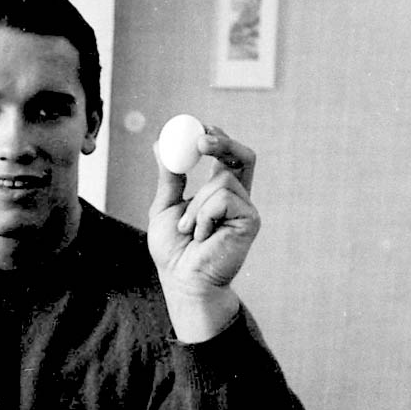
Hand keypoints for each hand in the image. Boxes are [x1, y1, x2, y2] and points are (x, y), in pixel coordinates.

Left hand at [147, 125, 258, 341]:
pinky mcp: (251, 220)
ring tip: (189, 230)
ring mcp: (246, 208)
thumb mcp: (165, 207)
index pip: (225, 155)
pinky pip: (223, 198)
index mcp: (218, 193)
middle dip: (222, 142)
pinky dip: (203, 215)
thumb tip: (159, 145)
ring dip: (195, 204)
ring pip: (221, 180)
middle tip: (200, 139)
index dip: (215, 137)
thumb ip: (169, 177)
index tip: (195, 127)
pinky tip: (203, 237)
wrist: (183, 282)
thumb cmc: (175, 252)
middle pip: (242, 155)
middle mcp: (237, 198)